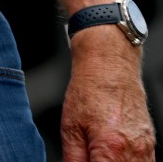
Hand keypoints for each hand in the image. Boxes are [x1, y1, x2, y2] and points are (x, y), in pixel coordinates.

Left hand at [60, 28, 154, 160]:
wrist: (110, 67)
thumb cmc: (89, 91)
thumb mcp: (70, 128)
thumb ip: (73, 159)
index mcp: (110, 148)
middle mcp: (134, 152)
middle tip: (90, 158)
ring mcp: (146, 149)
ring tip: (98, 154)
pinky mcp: (150, 144)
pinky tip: (113, 157)